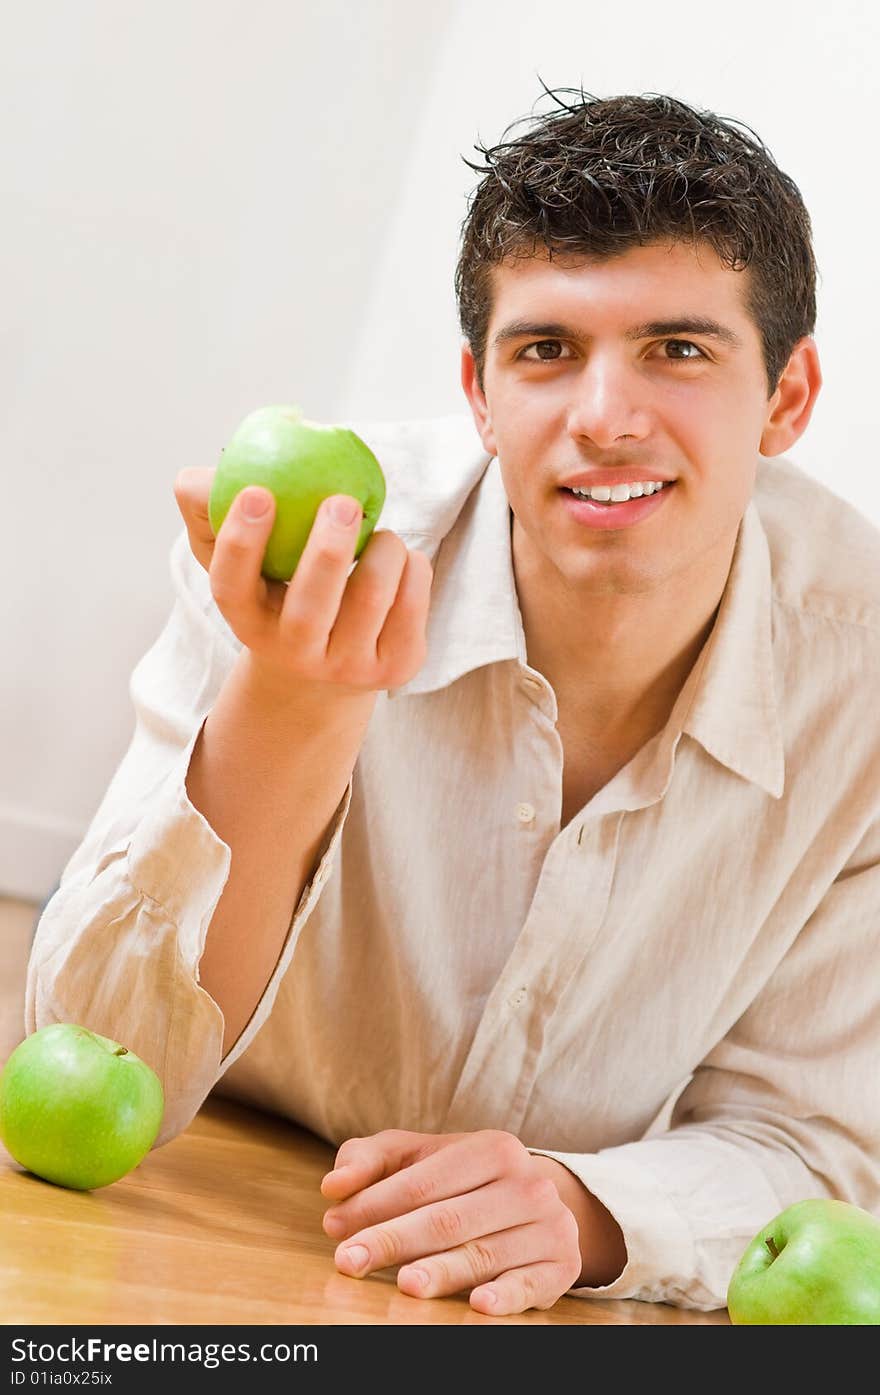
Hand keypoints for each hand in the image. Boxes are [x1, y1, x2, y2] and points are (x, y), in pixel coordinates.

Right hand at [173, 466, 432, 696]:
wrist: (329, 665)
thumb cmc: (280, 590)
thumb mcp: (243, 559)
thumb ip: (211, 511)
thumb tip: (195, 479)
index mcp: (249, 621)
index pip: (231, 588)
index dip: (240, 543)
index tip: (257, 493)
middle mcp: (295, 653)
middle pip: (309, 609)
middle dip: (327, 551)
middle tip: (340, 502)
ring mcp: (347, 666)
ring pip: (370, 599)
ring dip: (382, 550)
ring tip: (379, 534)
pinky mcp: (396, 667)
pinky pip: (412, 604)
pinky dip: (412, 567)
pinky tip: (400, 559)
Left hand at [320, 1128, 588, 1314]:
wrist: (537, 1202)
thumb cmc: (462, 1181)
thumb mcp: (420, 1157)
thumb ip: (371, 1160)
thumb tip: (333, 1185)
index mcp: (492, 1148)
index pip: (423, 1181)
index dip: (374, 1205)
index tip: (334, 1226)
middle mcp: (527, 1184)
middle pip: (448, 1219)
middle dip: (393, 1240)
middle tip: (348, 1262)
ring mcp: (549, 1226)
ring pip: (484, 1254)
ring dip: (441, 1271)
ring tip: (403, 1285)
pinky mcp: (562, 1266)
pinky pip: (531, 1284)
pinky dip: (506, 1296)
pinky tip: (478, 1304)